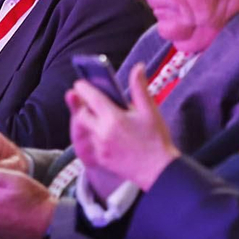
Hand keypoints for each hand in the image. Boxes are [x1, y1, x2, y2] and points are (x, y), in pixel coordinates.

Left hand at [66, 66, 179, 191]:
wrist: (157, 171)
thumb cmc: (156, 139)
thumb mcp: (150, 110)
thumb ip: (139, 87)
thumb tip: (138, 67)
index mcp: (114, 118)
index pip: (92, 98)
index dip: (84, 88)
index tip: (80, 82)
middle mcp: (102, 132)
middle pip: (82, 115)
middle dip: (83, 106)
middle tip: (87, 99)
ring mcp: (100, 147)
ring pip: (87, 129)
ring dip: (90, 121)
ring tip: (99, 115)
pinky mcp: (101, 159)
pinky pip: (92, 143)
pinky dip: (96, 135)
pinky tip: (107, 133)